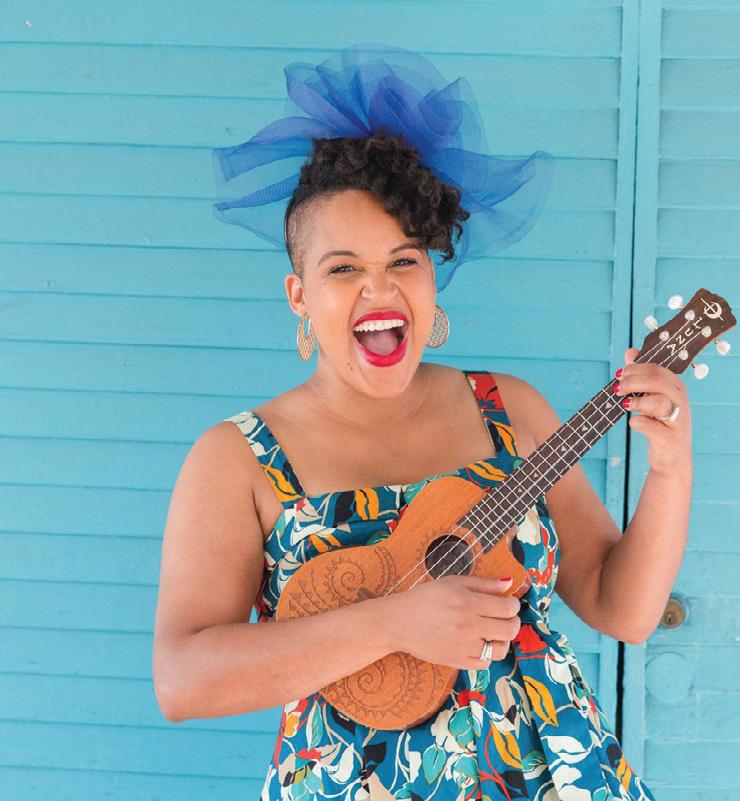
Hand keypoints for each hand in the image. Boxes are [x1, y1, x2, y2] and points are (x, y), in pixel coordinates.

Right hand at [382, 574, 520, 670]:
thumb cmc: (426, 597)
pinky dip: (487, 655)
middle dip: (513, 622)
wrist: (399, 621)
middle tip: (506, 618)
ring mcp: (463, 646)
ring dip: (503, 640)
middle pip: (509, 630)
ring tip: (494, 632)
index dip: (514, 605)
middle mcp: (469, 626)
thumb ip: (483, 583)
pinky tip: (479, 644)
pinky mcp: (457, 661)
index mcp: (468, 603)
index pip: (508, 608)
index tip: (509, 603)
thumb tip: (508, 582)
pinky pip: (485, 664)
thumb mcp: (453, 582)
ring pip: (501, 650)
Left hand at [616, 347, 692, 476]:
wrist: (671, 458)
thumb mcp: (651, 397)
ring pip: (657, 402)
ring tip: (626, 406)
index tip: (619, 375)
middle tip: (618, 389)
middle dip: (632, 382)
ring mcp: (678, 420)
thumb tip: (630, 352)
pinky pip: (649, 426)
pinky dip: (637, 423)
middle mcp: (681, 400)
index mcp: (676, 386)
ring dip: (636, 402)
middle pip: (656, 380)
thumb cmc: (659, 423)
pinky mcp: (670, 438)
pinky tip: (635, 424)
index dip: (634, 369)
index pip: (656, 368)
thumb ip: (641, 374)